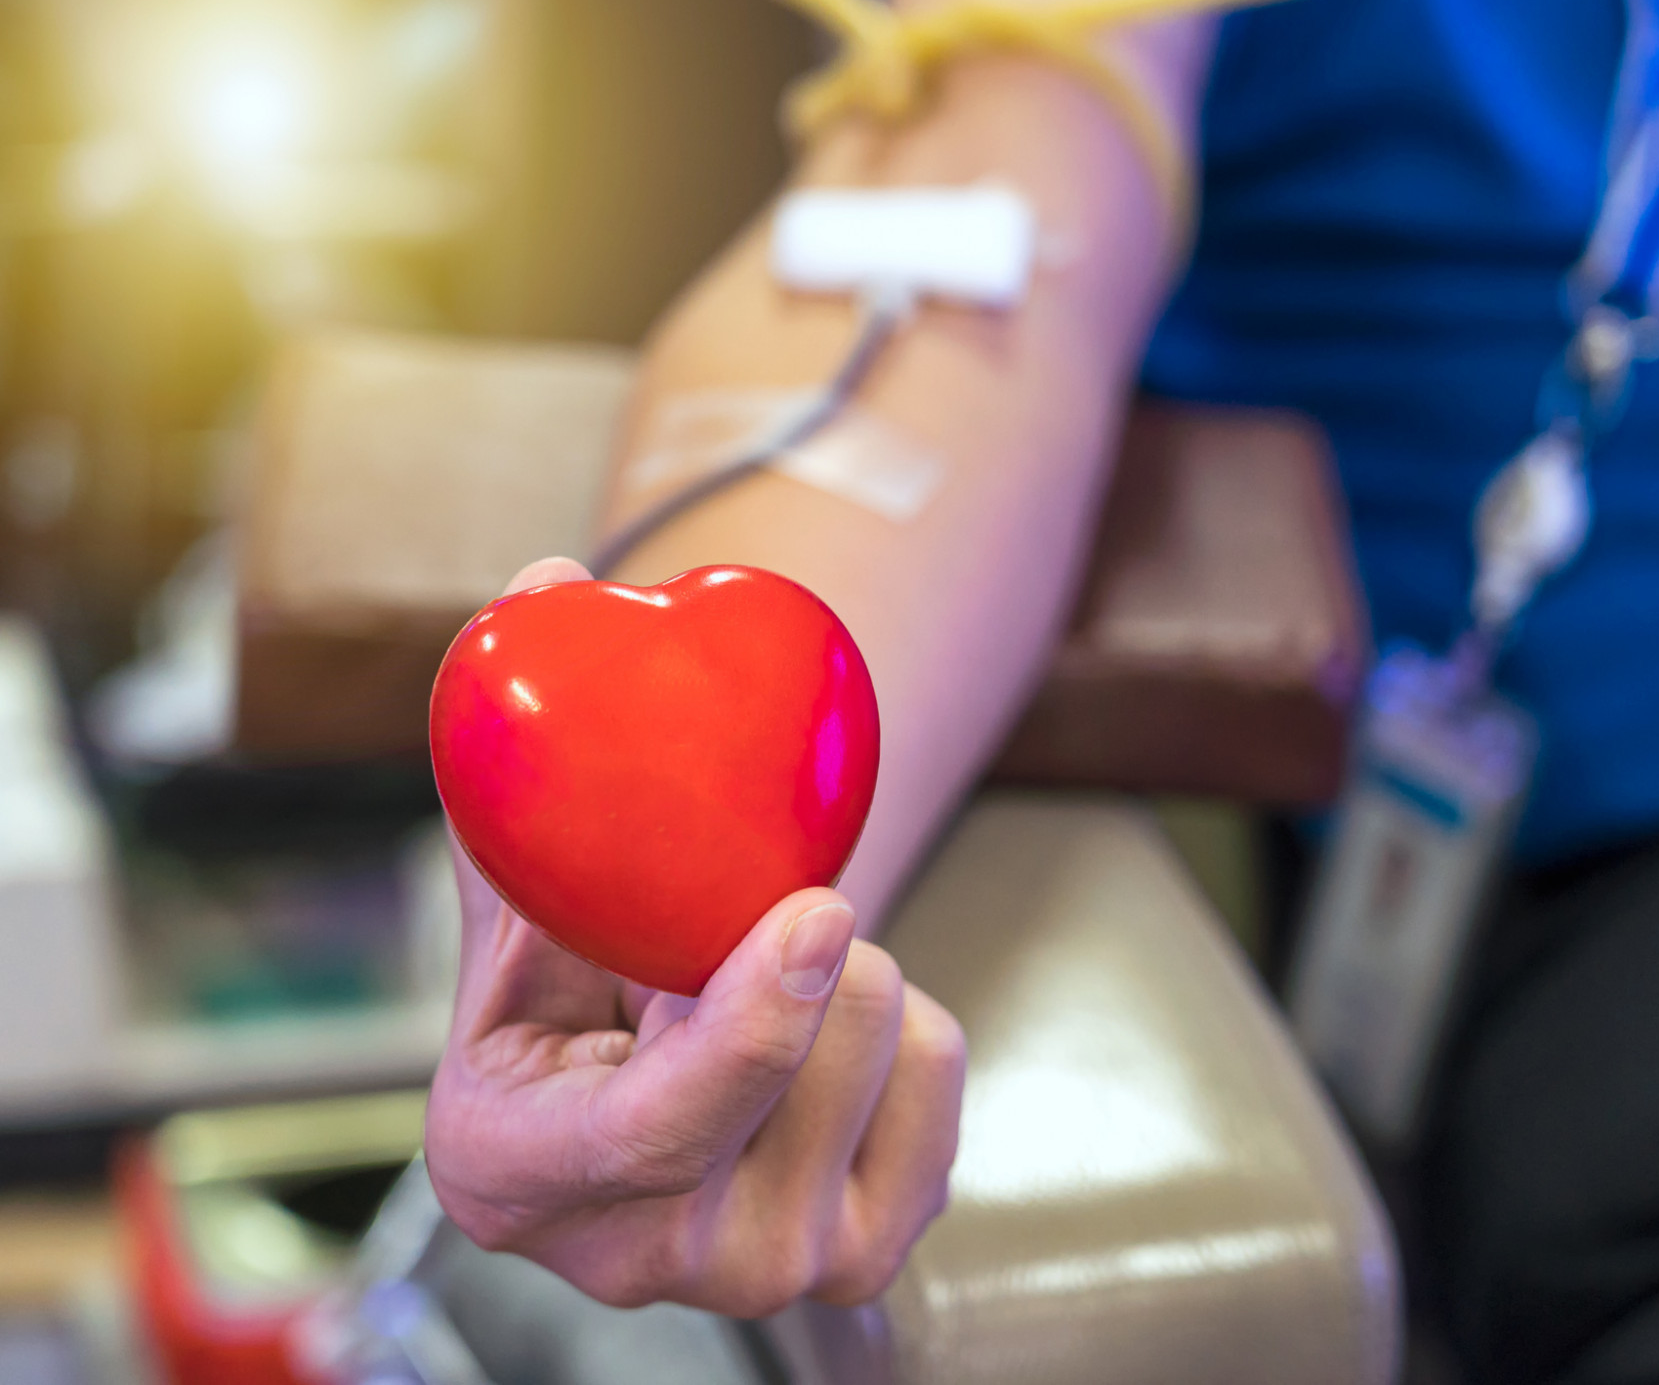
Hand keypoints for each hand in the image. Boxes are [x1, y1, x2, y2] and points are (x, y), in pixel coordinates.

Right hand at [423, 557, 965, 1316]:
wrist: (632, 1086)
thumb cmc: (565, 988)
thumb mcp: (518, 905)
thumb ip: (519, 763)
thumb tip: (541, 586)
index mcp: (516, 1175)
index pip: (662, 1126)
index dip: (752, 1022)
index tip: (817, 905)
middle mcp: (646, 1255)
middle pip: (809, 1066)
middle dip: (798, 948)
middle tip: (735, 926)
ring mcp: (766, 1271)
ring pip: (886, 1049)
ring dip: (846, 973)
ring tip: (761, 988)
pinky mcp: (868, 1258)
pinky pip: (942, 1072)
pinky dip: (901, 1019)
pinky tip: (822, 1032)